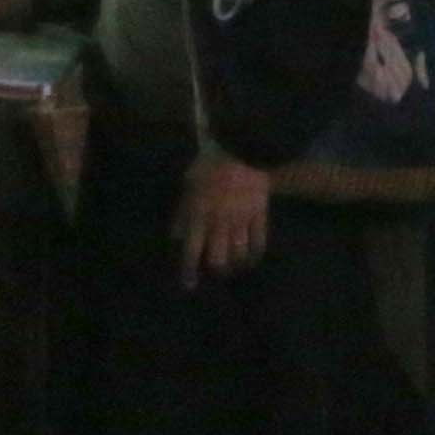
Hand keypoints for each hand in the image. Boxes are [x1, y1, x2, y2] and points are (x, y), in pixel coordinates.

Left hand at [175, 153, 274, 283]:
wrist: (243, 148)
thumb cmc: (210, 166)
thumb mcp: (188, 186)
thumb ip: (181, 213)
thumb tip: (175, 236)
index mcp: (199, 215)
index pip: (192, 250)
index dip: (189, 271)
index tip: (189, 285)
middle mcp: (220, 223)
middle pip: (219, 259)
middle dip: (215, 270)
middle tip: (214, 272)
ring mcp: (242, 220)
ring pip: (239, 254)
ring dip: (234, 266)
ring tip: (231, 268)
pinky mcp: (260, 216)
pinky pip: (259, 242)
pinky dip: (255, 255)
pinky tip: (250, 260)